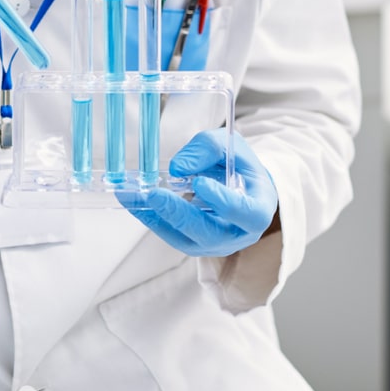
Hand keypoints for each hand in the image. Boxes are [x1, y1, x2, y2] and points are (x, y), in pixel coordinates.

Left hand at [118, 131, 277, 256]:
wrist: (240, 188)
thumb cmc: (239, 167)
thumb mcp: (231, 146)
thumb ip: (208, 149)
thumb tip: (177, 168)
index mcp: (259, 211)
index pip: (246, 213)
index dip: (223, 200)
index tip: (199, 183)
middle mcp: (238, 235)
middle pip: (209, 232)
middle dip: (179, 213)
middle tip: (153, 194)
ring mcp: (215, 244)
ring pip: (185, 238)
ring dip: (156, 217)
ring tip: (131, 195)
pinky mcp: (193, 244)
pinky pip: (170, 234)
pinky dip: (150, 217)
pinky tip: (132, 200)